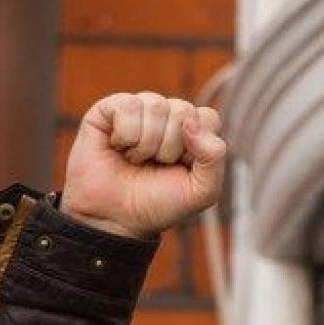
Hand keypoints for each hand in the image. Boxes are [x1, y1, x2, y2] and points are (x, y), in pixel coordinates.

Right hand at [60, 92, 226, 238]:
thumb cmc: (158, 203)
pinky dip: (125, 134)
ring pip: (156, 105)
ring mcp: (139, 109)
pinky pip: (128, 105)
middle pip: (183, 110)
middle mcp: (166, 115)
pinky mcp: (109, 109)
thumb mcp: (202, 190)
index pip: (208, 117)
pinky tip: (118, 147)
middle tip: (154, 165)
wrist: (115, 219)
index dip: (196, 147)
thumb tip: (190, 121)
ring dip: (146, 144)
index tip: (179, 167)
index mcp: (192, 130)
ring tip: (135, 159)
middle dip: (169, 147)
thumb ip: (214, 156)